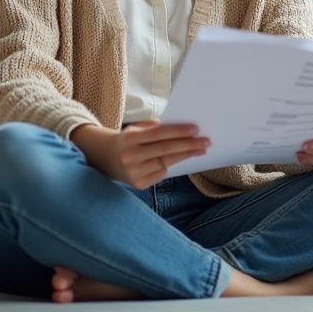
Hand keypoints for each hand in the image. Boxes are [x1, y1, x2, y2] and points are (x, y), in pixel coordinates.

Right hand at [71, 120, 209, 188]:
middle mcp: (131, 156)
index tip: (196, 129)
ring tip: (201, 150)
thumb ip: (155, 127)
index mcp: (130, 138)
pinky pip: (161, 173)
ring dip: (186, 156)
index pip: (159, 134)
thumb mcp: (137, 128)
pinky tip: (182, 159)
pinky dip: (172, 165)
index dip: (178, 132)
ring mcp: (134, 172)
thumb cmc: (129, 140)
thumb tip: (182, 130)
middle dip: (188, 145)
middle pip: (165, 149)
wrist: (106, 159)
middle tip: (206, 141)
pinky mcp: (139, 184)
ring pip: (166, 162)